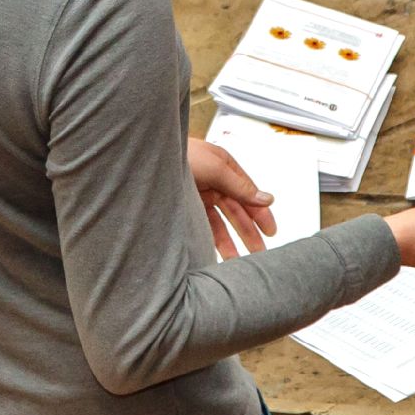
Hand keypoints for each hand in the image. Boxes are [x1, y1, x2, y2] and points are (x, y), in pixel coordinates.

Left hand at [188, 138, 276, 257]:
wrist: (143, 158)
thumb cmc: (178, 153)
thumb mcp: (214, 167)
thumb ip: (240, 186)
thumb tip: (267, 198)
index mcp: (224, 167)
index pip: (248, 194)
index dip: (261, 213)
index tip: (271, 232)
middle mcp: (213, 182)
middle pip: (236, 211)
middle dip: (248, 232)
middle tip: (259, 253)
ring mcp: (198, 195)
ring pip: (219, 222)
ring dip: (229, 241)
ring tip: (238, 262)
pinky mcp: (184, 208)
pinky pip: (201, 227)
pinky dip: (209, 240)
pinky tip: (214, 254)